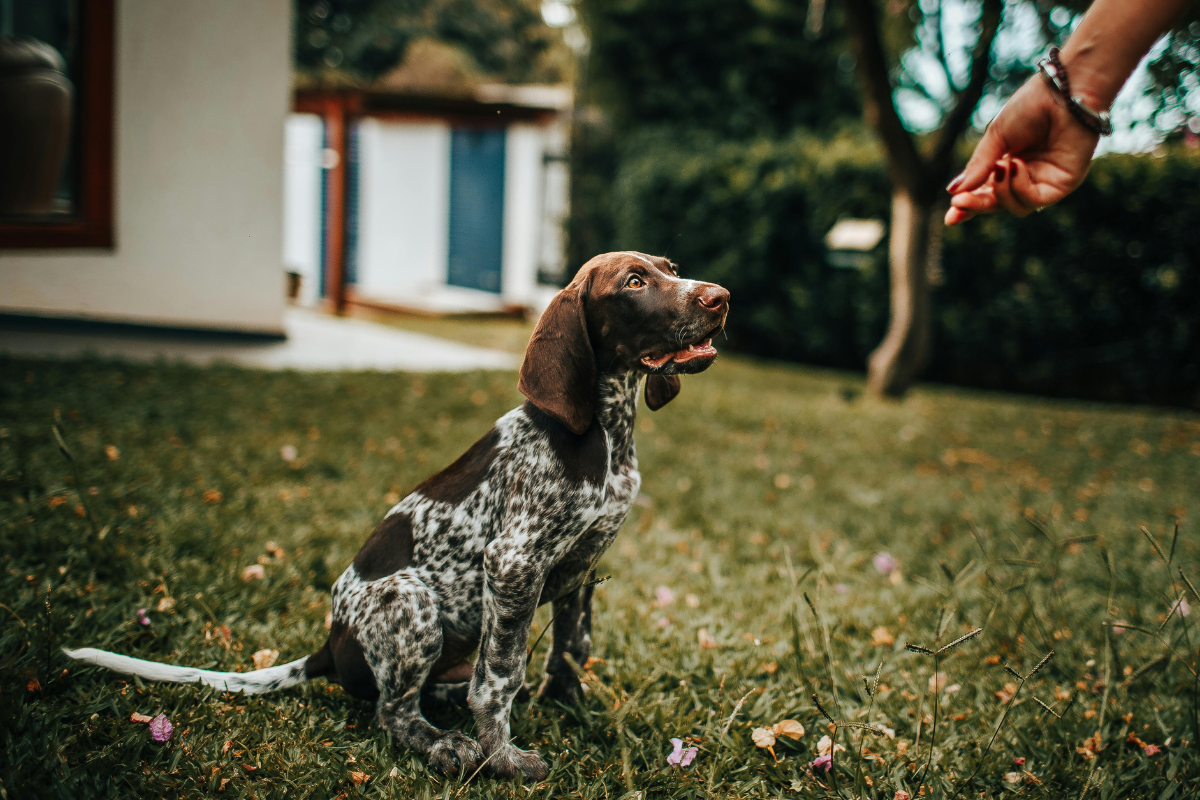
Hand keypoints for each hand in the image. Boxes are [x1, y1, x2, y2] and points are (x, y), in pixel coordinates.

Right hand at [944, 74, 1099, 224]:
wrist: (1062, 92)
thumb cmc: (1031, 107)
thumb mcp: (995, 138)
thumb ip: (978, 167)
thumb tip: (954, 191)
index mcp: (1008, 164)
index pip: (987, 192)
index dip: (969, 205)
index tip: (950, 217)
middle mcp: (1027, 176)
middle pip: (999, 204)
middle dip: (977, 205)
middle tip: (958, 203)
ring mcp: (1045, 181)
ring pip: (1016, 207)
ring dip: (1001, 192)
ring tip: (1000, 167)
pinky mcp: (1063, 184)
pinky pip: (1034, 200)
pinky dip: (1019, 187)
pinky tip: (1016, 165)